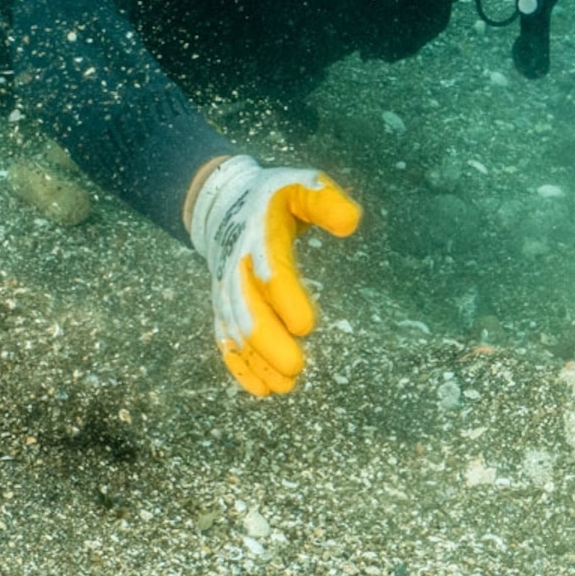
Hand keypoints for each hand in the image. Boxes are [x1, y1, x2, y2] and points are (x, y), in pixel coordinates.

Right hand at [185, 156, 361, 395]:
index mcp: (258, 238)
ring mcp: (226, 289)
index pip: (270, 272)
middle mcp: (237, 267)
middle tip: (296, 367)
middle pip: (246, 309)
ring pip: (235, 331)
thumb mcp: (300, 185)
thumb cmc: (273, 198)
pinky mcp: (223, 306)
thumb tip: (351, 221)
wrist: (223, 204)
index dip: (285, 299)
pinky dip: (240, 366)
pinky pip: (225, 339)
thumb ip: (324, 200)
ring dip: (257, 360)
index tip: (307, 325)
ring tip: (285, 386)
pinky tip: (262, 390)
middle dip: (268, 342)